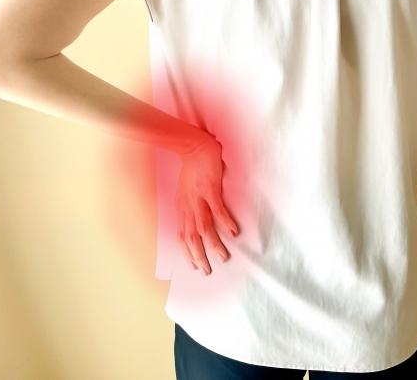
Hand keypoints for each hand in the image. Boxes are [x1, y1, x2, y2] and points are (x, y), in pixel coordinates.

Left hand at [174, 134, 238, 275]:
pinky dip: (225, 221)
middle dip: (198, 256)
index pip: (182, 236)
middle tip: (207, 271)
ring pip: (204, 227)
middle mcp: (189, 207)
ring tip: (223, 257)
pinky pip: (218, 209)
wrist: (193, 146)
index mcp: (183, 208)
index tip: (193, 266)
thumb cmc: (191, 168)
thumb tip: (193, 217)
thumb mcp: (184, 190)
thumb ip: (188, 205)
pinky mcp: (210, 189)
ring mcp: (199, 199)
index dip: (187, 252)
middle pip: (192, 237)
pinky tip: (234, 232)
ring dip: (213, 244)